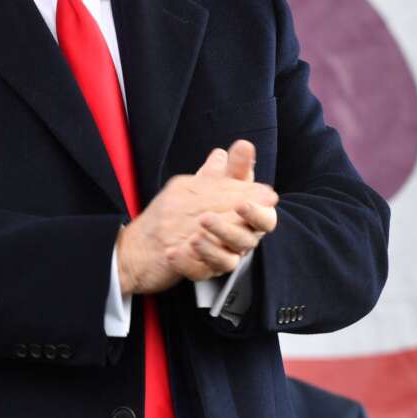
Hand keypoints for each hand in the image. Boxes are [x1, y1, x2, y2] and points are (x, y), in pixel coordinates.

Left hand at [116, 141, 277, 293]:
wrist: (152, 234)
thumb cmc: (188, 207)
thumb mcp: (206, 183)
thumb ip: (228, 170)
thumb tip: (244, 146)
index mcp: (244, 218)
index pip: (264, 219)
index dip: (258, 213)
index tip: (243, 203)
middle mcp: (236, 240)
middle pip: (245, 240)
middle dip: (227, 229)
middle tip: (205, 217)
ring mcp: (220, 258)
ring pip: (227, 260)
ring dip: (209, 248)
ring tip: (191, 237)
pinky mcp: (200, 271)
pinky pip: (199, 271)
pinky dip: (187, 262)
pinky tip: (174, 252)